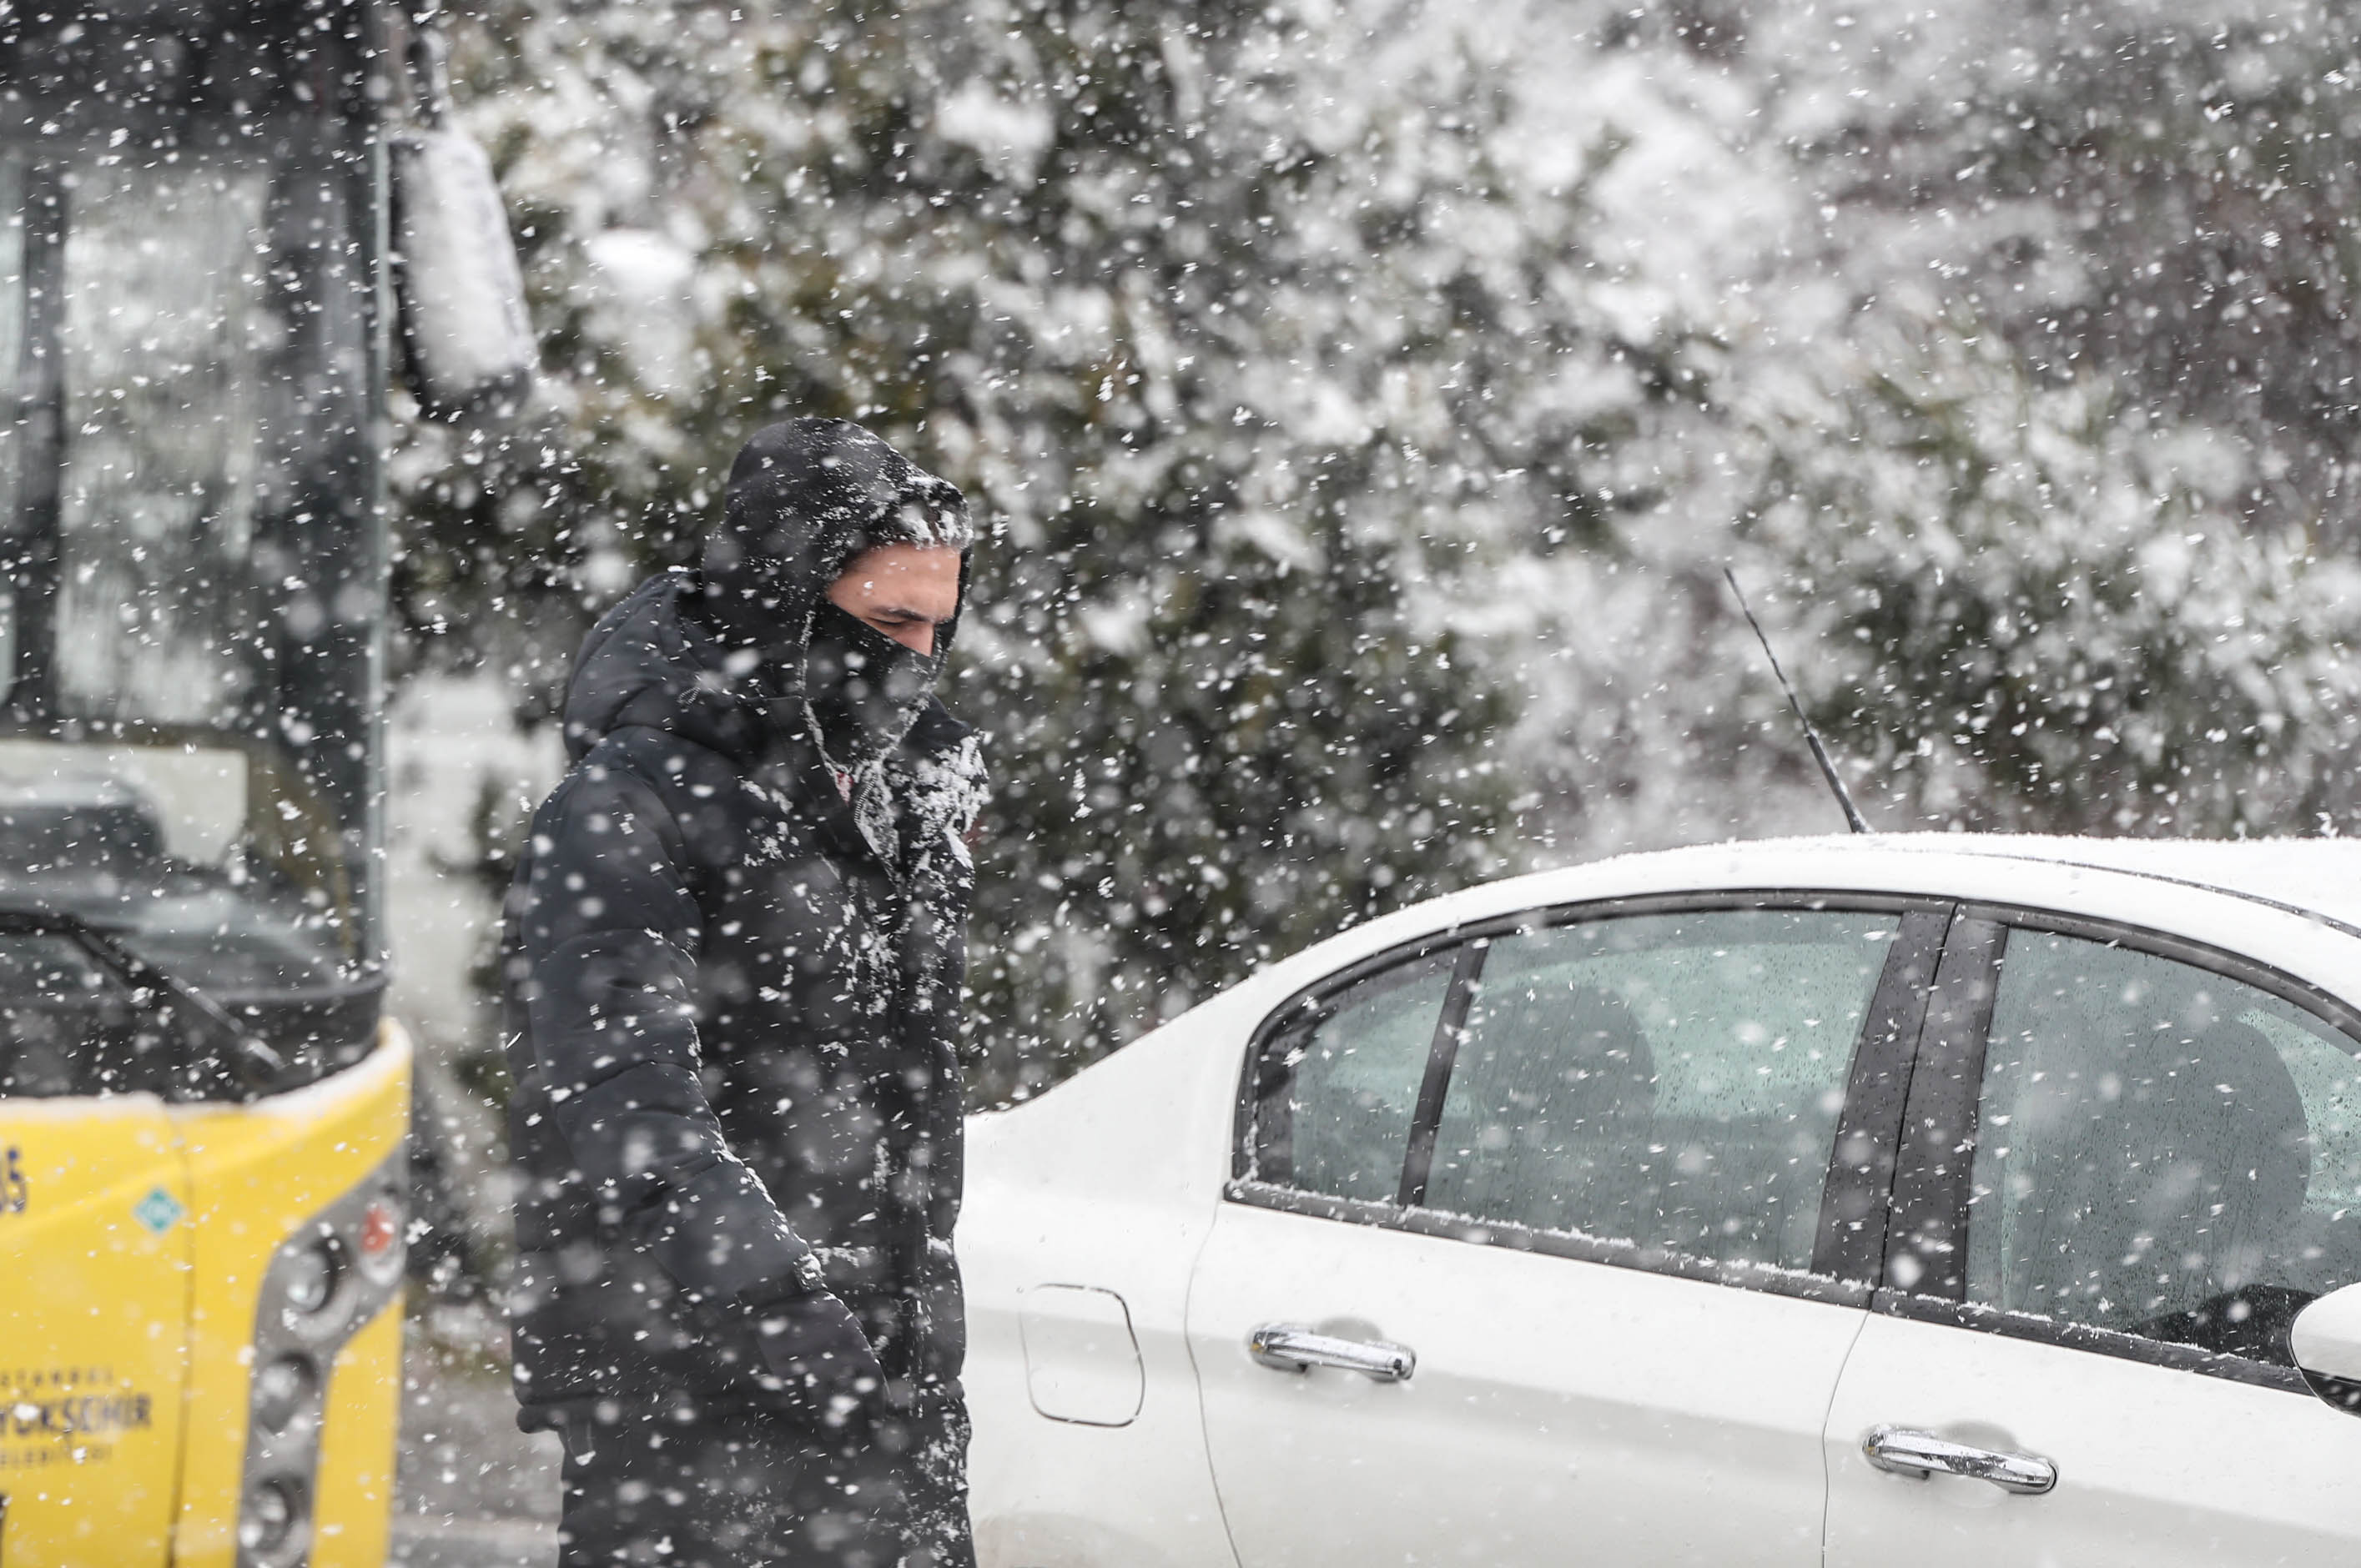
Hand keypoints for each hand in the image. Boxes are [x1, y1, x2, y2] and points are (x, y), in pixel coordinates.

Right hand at [749, 1289, 886, 1427]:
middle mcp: (836, 1360)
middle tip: (856, 1443)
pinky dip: (801, 1411)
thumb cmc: (818, 1305)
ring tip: (833, 1440)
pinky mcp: (786, 1371)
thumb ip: (856, 1340)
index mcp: (856, 1346)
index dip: (877, 1407)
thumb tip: (865, 1366)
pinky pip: (796, 1397)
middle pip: (848, 1401)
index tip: (878, 1424)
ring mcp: (810, 1367)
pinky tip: (806, 1421)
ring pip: (822, 1404)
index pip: (873, 1383)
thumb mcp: (845, 1318)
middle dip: (854, 1425)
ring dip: (828, 1425)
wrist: (782, 1294)